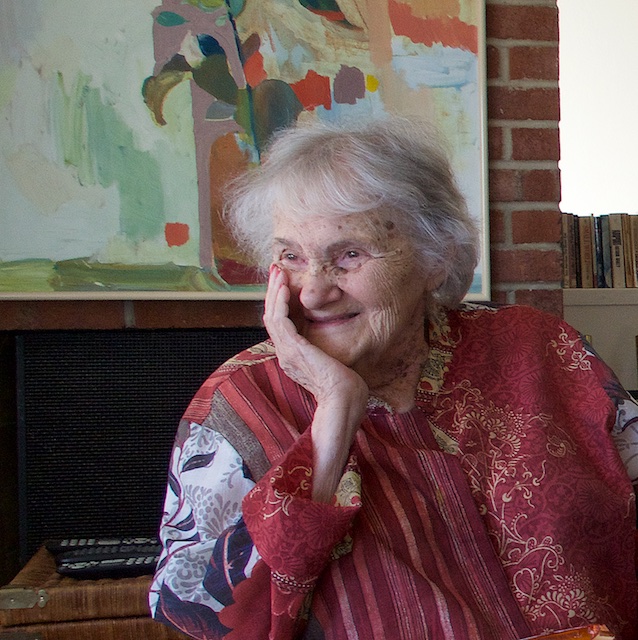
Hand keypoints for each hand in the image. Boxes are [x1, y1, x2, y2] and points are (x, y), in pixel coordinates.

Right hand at [263, 265, 367, 501]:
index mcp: (293, 356)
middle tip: (276, 270)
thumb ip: (328, 351)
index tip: (284, 283)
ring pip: (271, 316)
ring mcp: (287, 352)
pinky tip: (284, 287)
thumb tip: (335, 342)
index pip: (281, 324)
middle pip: (271, 317)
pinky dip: (280, 302)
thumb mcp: (334, 362)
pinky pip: (279, 321)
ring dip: (274, 292)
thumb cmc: (346, 388)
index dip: (280, 302)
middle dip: (273, 292)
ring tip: (278, 272)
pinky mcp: (293, 349)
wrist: (345, 403)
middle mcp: (285, 353)